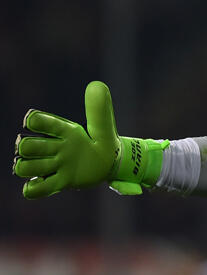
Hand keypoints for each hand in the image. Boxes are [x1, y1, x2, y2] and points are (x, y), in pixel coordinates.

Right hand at [13, 81, 120, 198]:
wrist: (112, 164)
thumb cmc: (105, 142)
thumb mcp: (104, 127)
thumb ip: (99, 109)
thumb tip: (96, 85)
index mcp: (64, 131)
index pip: (39, 121)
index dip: (34, 121)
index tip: (34, 123)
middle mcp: (55, 148)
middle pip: (26, 146)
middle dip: (27, 148)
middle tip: (45, 151)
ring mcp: (55, 166)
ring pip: (25, 167)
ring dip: (28, 168)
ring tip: (45, 169)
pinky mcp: (60, 183)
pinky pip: (35, 190)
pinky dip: (34, 189)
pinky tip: (46, 183)